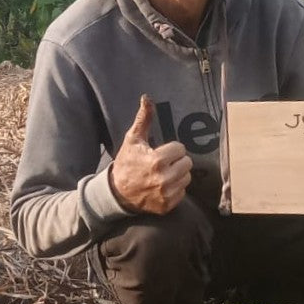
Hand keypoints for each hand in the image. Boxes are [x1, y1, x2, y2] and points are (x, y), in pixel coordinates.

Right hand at [109, 95, 191, 213]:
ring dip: (178, 174)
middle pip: (187, 163)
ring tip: (163, 174)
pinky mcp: (168, 205)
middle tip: (163, 163)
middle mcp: (164, 179)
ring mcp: (166, 194)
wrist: (117, 193)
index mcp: (156, 161)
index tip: (159, 152)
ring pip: (187, 177)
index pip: (180, 148)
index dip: (171, 149)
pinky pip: (182, 192)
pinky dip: (175, 189)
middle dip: (176, 161)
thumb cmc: (126, 163)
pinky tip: (162, 186)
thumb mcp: (133, 140)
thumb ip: (143, 119)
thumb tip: (147, 98)